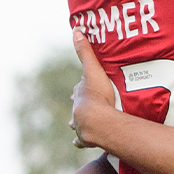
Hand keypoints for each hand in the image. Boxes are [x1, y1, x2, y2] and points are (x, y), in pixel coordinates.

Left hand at [69, 29, 118, 148]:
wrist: (97, 122)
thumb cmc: (98, 96)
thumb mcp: (93, 70)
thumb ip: (85, 52)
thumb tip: (75, 30)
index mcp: (80, 93)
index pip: (78, 88)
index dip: (80, 87)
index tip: (80, 87)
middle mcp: (77, 109)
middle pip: (77, 106)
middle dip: (79, 105)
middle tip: (83, 104)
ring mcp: (80, 124)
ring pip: (76, 123)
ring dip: (77, 122)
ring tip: (78, 123)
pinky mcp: (85, 138)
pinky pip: (80, 141)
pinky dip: (79, 141)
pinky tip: (77, 143)